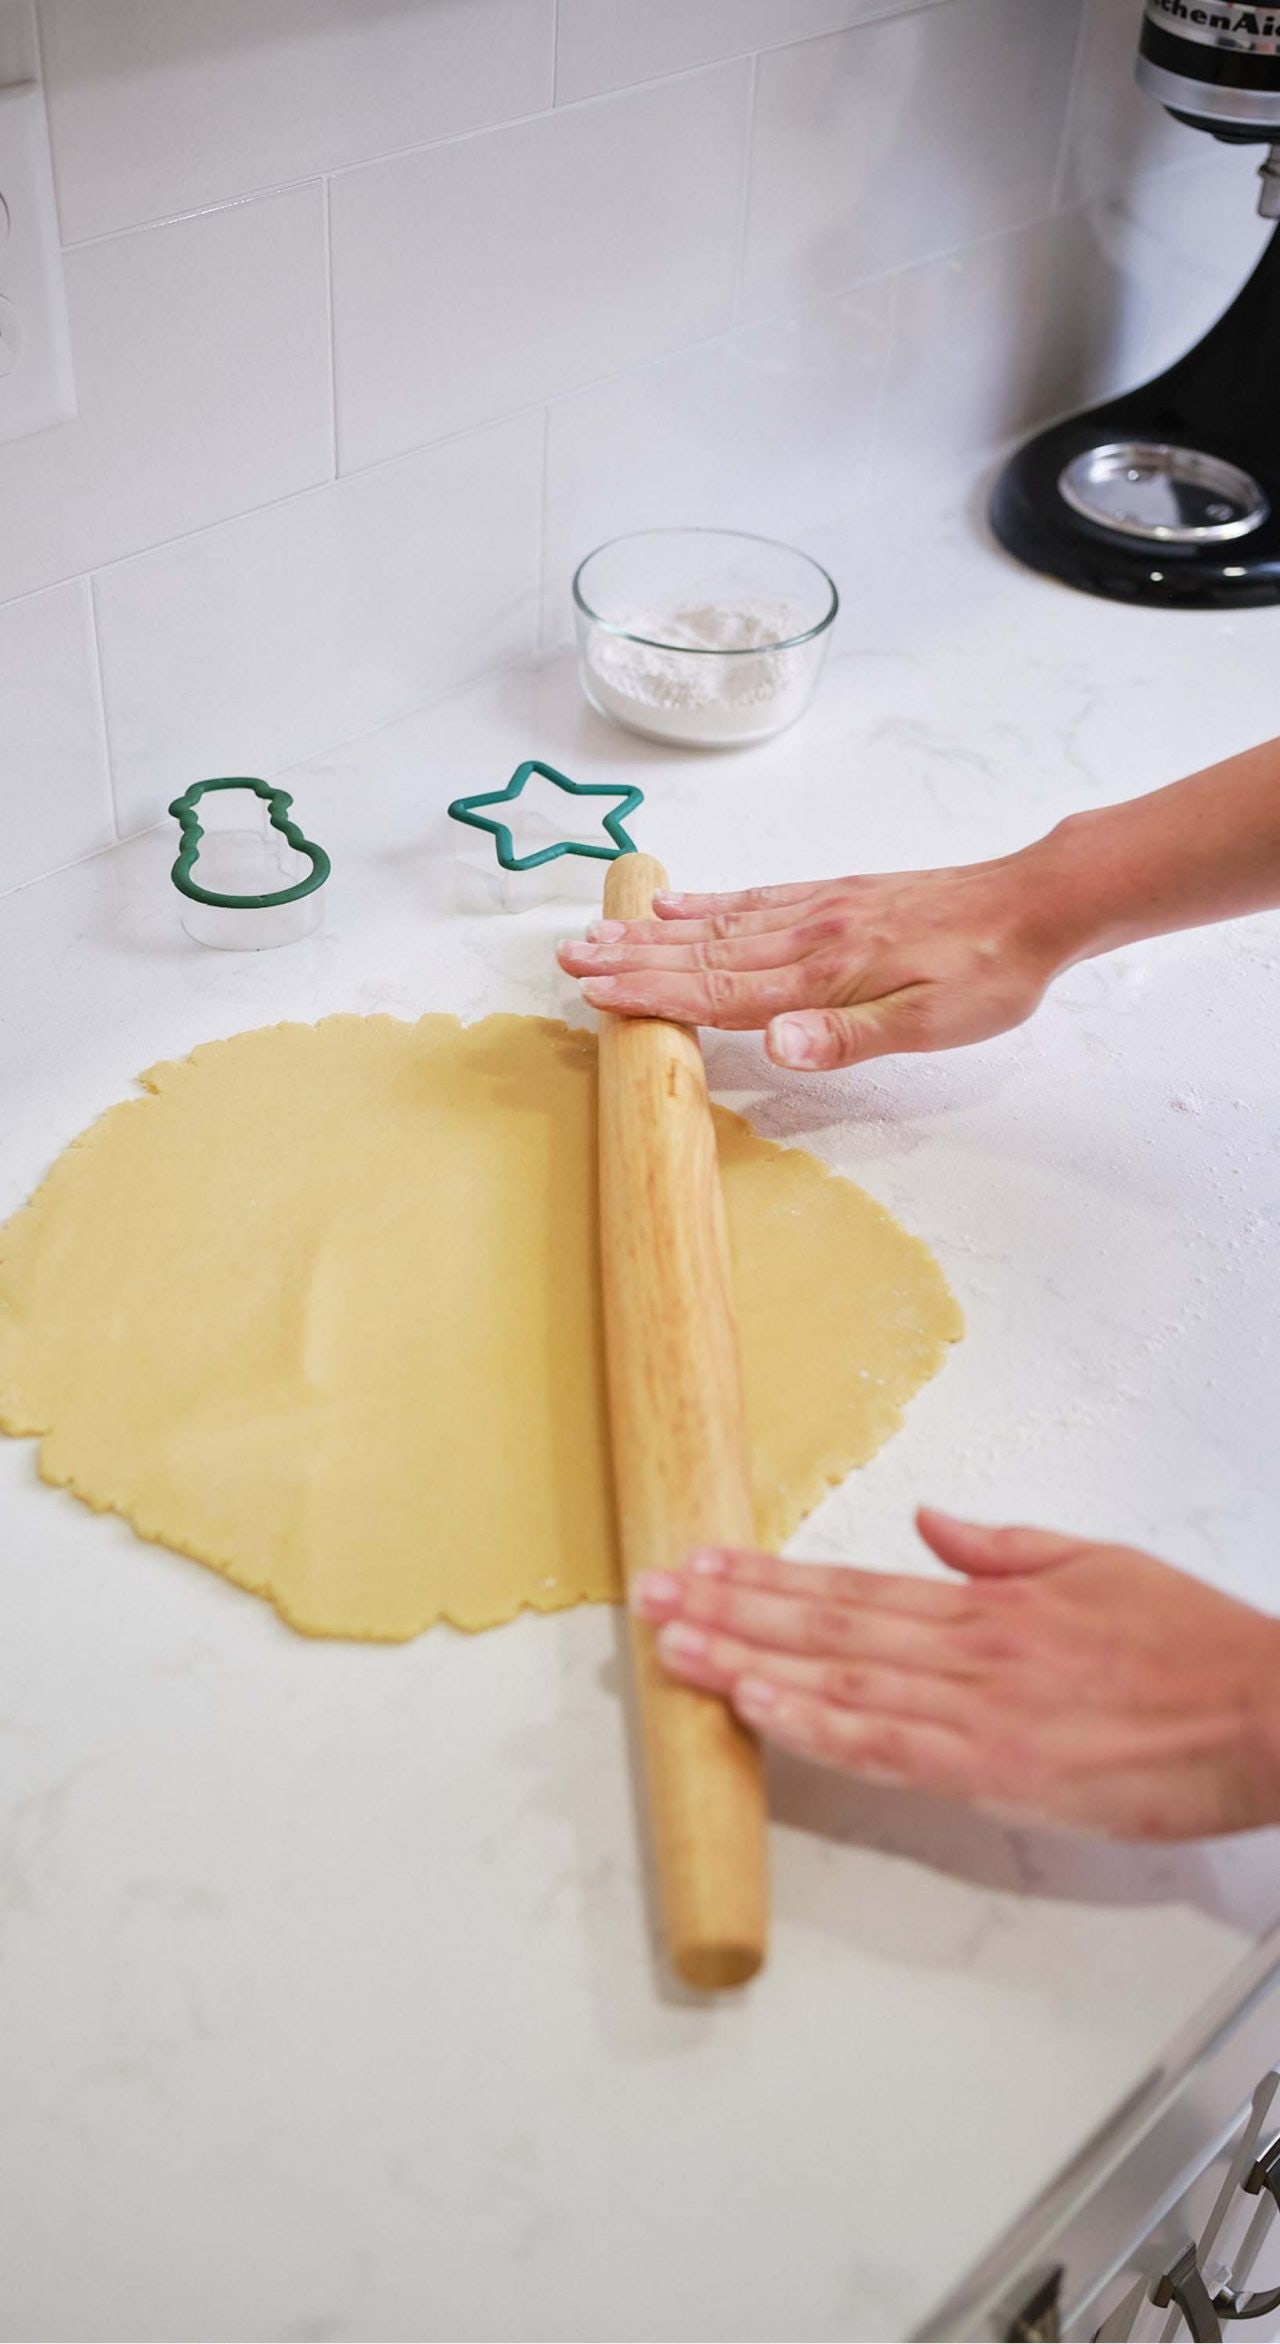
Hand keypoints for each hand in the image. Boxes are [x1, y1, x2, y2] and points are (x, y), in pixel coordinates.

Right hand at [557, 852, 1074, 1070]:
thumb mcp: (930, 1025)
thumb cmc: (988, 974)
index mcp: (821, 975)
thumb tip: (774, 1045)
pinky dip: (707, 903)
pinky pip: (754, 901)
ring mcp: (818, 911)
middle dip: (630, 957)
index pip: (717, 990)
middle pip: (700, 951)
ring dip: (654, 931)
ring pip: (718, 923)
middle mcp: (806, 935)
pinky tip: (679, 903)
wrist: (1036, 903)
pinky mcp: (836, 897)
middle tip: (565, 956)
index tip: (591, 991)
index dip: (651, 993)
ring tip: (600, 928)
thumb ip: (847, 1036)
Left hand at [631, 1513, 1279, 1838]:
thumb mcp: (1097, 1565)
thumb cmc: (1194, 1646)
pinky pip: (886, 1746)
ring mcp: (977, 1710)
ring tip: (673, 1649)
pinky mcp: (999, 1769)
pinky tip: (757, 1709)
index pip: (851, 1586)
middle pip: (826, 1626)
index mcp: (988, 1603)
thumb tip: (932, 1523)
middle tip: (651, 1599)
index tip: (701, 1563)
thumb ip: (1005, 1548)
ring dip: (747, 1662)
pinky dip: (814, 1724)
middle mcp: (968, 1649)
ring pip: (839, 1680)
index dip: (768, 1577)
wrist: (1268, 1712)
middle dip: (729, 1611)